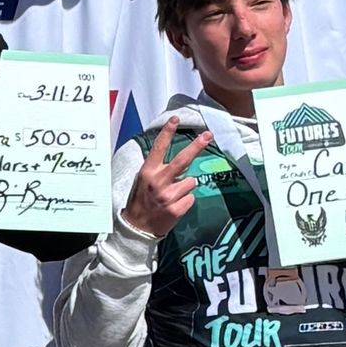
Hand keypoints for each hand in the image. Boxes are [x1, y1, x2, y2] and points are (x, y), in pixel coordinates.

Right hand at [121, 116, 211, 237]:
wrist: (137, 228)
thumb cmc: (140, 201)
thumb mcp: (142, 181)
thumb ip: (157, 169)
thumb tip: (178, 159)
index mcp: (148, 172)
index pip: (158, 148)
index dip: (167, 132)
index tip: (175, 119)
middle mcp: (158, 182)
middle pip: (182, 160)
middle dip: (196, 146)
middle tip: (208, 135)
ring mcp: (168, 196)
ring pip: (190, 181)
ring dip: (185, 187)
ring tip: (173, 195)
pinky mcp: (177, 208)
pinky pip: (191, 198)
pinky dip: (185, 201)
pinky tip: (174, 206)